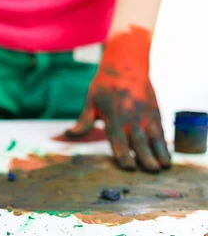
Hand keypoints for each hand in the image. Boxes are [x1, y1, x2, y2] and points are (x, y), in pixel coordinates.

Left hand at [66, 26, 169, 171]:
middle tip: (151, 172)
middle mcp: (131, 118)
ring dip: (159, 152)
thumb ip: (84, 122)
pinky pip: (161, 130)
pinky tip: (167, 154)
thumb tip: (68, 135)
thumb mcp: (90, 102)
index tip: (129, 168)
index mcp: (114, 118)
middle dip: (145, 158)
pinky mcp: (155, 111)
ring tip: (164, 167)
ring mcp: (145, 115)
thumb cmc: (104, 86)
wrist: (126, 64)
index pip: (119, 141)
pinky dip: (164, 143)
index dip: (124, 155)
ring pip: (154, 137)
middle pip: (139, 142)